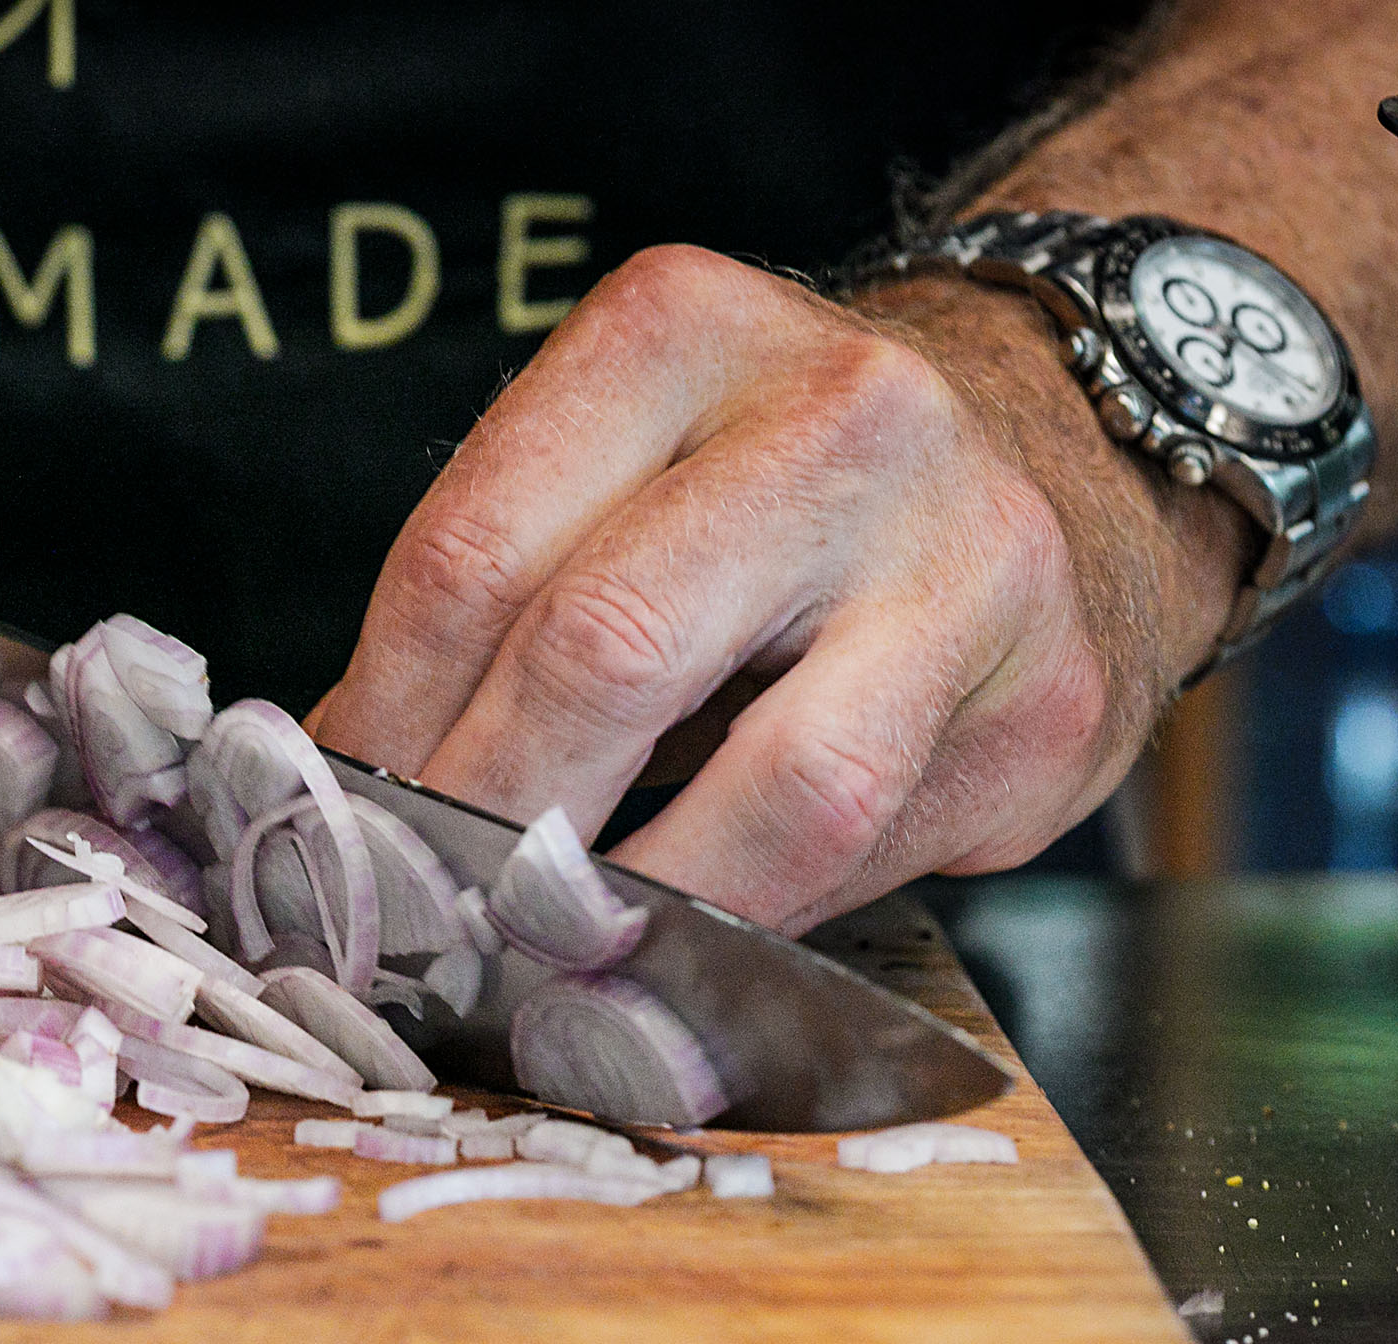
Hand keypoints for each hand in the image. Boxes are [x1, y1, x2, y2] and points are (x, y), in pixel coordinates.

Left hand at [308, 246, 1252, 931]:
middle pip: (606, 655)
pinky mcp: (1048, 702)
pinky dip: (752, 920)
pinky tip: (681, 938)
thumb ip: (499, 598)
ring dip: (635, 906)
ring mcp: (971, 561)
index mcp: (681, 335)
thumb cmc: (781, 487)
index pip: (474, 555)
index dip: (383, 726)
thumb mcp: (624, 469)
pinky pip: (871, 857)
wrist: (1067, 445)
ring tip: (543, 955)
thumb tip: (346, 790)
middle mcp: (843, 420)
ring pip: (781, 790)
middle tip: (420, 920)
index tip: (331, 827)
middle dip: (487, 825)